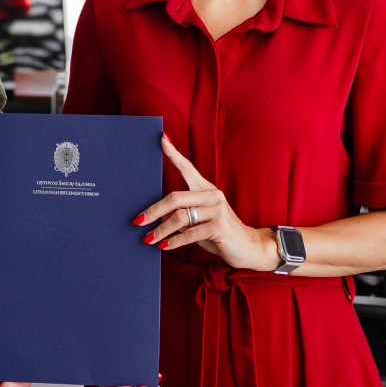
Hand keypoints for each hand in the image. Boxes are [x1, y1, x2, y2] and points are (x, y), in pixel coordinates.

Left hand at [134, 136, 280, 271]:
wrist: (248, 247)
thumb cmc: (218, 232)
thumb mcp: (199, 221)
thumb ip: (182, 215)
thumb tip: (158, 218)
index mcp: (206, 188)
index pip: (188, 168)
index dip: (174, 154)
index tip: (162, 139)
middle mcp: (212, 194)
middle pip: (175, 198)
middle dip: (153, 211)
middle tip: (138, 221)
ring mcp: (217, 209)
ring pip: (180, 217)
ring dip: (161, 230)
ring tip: (148, 239)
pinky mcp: (219, 226)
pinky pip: (190, 233)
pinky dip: (174, 241)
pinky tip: (164, 246)